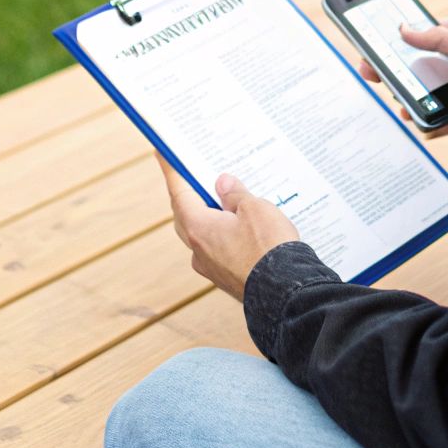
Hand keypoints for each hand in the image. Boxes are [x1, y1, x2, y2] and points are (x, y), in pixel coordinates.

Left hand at [158, 156, 300, 300]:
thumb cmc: (269, 248)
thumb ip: (236, 194)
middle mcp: (198, 249)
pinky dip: (223, 235)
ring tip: (227, 199)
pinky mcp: (226, 278)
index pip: (179, 191)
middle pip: (187, 214)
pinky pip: (218, 250)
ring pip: (203, 234)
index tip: (163, 154)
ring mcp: (211, 267)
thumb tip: (222, 184)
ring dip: (210, 216)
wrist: (285, 294)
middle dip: (191, 193)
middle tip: (197, 174)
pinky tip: (241, 228)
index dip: (172, 170)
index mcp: (198, 227)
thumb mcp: (255, 209)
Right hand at [357, 17, 447, 149]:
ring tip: (391, 96)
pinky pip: (436, 121)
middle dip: (395, 69)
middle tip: (370, 70)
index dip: (405, 36)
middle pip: (419, 66)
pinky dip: (424, 122)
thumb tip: (407, 30)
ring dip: (407, 96)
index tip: (379, 37)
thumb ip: (442, 40)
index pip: (429, 33)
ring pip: (423, 94)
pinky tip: (412, 119)